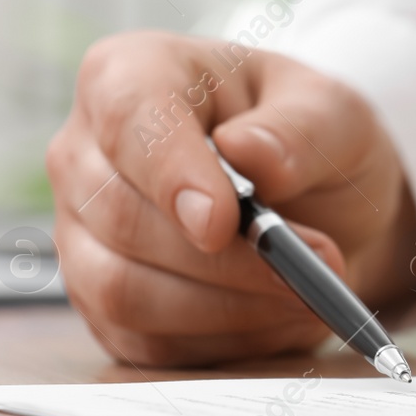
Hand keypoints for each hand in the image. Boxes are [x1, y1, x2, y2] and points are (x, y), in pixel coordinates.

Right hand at [46, 32, 415, 365]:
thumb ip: (300, 130)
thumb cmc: (309, 138)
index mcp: (133, 74)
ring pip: (123, 290)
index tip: (220, 222)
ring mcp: (81, 232)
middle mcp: (84, 152)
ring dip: (227, 305)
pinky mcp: (99, 301)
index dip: (170, 174)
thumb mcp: (335, 114)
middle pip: (122, 218)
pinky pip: (141, 340)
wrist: (316, 200)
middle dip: (225, 257)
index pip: (128, 119)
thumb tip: (249, 152)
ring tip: (304, 291)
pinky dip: (219, 339)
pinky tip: (273, 314)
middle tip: (313, 264)